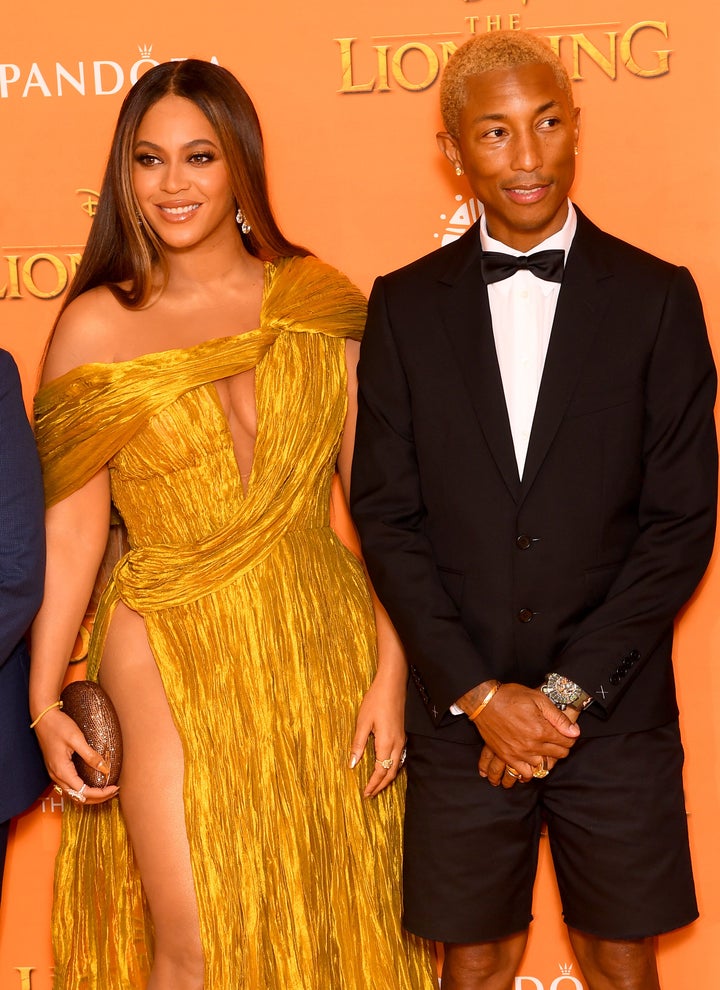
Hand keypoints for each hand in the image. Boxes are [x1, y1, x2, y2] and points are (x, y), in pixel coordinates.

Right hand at [34, 708, 118, 804]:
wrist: (43, 718)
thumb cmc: (59, 726)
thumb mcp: (77, 739)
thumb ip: (90, 755)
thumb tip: (105, 769)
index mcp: (61, 770)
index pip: (83, 792)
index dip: (100, 793)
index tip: (114, 787)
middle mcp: (56, 776)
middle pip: (78, 797)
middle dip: (97, 797)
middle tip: (113, 791)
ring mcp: (55, 773)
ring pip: (73, 793)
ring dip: (90, 794)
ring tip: (106, 789)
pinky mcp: (56, 768)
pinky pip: (70, 785)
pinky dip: (82, 788)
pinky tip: (92, 782)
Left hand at [348, 670, 406, 798]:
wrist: (393, 684)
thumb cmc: (376, 700)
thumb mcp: (362, 722)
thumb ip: (358, 744)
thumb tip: (352, 764)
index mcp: (386, 743)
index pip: (380, 771)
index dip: (373, 784)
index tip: (365, 793)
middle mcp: (397, 744)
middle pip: (391, 773)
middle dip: (381, 786)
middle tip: (370, 794)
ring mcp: (402, 740)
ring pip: (397, 767)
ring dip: (387, 778)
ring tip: (376, 785)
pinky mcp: (402, 735)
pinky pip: (399, 758)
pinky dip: (392, 768)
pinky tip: (386, 768)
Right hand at [473, 683, 579, 785]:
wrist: (484, 701)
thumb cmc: (510, 696)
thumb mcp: (538, 699)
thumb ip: (558, 717)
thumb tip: (574, 732)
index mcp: (541, 729)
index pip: (567, 742)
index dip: (570, 737)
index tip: (566, 733)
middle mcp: (532, 745)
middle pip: (558, 755)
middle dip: (560, 747)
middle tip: (555, 739)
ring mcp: (518, 753)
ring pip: (543, 766)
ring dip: (545, 758)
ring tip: (542, 749)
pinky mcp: (506, 757)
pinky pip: (524, 773)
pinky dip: (530, 770)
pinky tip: (530, 761)